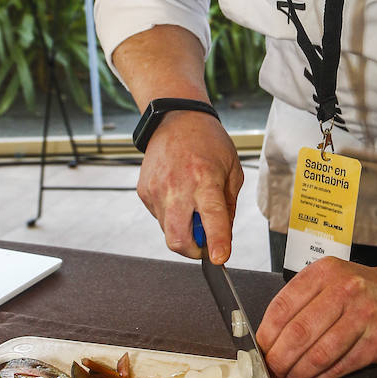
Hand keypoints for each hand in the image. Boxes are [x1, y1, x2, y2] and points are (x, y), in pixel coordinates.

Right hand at [136, 111, 243, 262]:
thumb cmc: (208, 141)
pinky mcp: (143, 192)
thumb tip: (223, 236)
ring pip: (168, 231)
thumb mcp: (232, 170)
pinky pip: (158, 217)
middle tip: (206, 244)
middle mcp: (177, 187)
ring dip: (183, 230)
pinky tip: (178, 194)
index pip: (212, 218)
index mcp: (204, 179)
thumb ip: (228, 206)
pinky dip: (171, 215)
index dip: (217, 242)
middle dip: (193, 251)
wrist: (176, 119)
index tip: (219, 258)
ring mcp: (156, 190)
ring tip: (192, 205)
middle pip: (178, 239)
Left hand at [256, 259, 376, 377]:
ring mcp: (364, 315)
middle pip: (298, 333)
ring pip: (318, 354)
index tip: (257, 354)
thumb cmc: (363, 291)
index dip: (265, 336)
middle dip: (277, 361)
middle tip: (269, 374)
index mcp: (324, 272)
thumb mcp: (330, 281)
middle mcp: (345, 289)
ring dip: (297, 374)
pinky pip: (341, 367)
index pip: (282, 307)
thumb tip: (267, 342)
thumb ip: (301, 304)